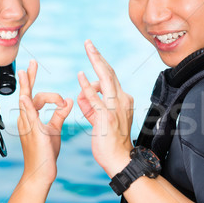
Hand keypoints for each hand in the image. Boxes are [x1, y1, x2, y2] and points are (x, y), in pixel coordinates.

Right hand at [18, 60, 72, 184]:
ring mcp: (28, 124)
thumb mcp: (54, 129)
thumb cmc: (46, 153)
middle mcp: (26, 119)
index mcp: (31, 118)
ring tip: (26, 71)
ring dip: (26, 85)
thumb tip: (68, 101)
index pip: (34, 96)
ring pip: (26, 100)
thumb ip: (59, 114)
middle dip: (28, 77)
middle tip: (31, 63)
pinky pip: (28, 116)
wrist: (40, 172)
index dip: (37, 84)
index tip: (43, 78)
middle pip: (26, 93)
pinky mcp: (33, 131)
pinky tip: (25, 97)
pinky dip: (27, 105)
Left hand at [77, 40, 133, 174]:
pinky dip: (88, 86)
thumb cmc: (110, 141)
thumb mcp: (100, 119)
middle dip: (98, 56)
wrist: (119, 160)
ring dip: (96, 61)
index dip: (100, 63)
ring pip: (106, 79)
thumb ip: (91, 105)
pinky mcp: (106, 117)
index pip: (110, 77)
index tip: (92, 51)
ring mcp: (115, 108)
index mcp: (122, 100)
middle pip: (109, 72)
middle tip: (88, 42)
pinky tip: (81, 76)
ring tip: (88, 48)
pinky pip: (96, 98)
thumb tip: (82, 93)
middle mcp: (121, 100)